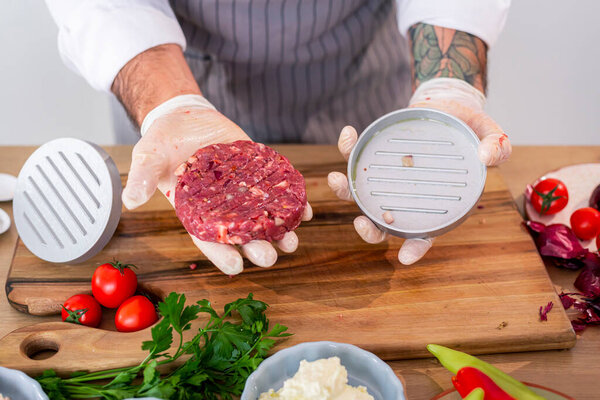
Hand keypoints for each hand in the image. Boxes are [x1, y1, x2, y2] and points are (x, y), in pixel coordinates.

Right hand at [122, 95, 312, 274]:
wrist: (185, 118)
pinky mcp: (258, 171)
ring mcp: (243, 191)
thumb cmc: (163, 143)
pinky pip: (277, 189)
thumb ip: (142, 177)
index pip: (209, 239)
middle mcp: (222, 207)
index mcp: (195, 212)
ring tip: (292, 240)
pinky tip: (305, 210)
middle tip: (271, 257)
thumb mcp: (147, 156)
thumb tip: (130, 200)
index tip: (235, 267)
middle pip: (241, 234)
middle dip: (256, 247)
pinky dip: (291, 200)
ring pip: (263, 217)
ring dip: (279, 230)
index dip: (221, 254)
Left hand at [328, 78, 510, 264]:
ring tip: (336, 178)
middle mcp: (407, 197)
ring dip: (344, 191)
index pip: (425, 233)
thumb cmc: (470, 129)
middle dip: (369, 230)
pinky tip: (348, 133)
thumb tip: (487, 156)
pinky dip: (348, 147)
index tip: (404, 258)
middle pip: (385, 223)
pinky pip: (357, 156)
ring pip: (361, 193)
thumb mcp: (490, 135)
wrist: (449, 107)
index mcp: (435, 204)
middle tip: (359, 222)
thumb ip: (496, 147)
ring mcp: (389, 178)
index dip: (415, 248)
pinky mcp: (376, 156)